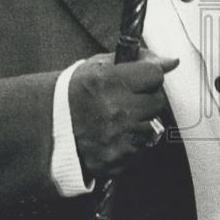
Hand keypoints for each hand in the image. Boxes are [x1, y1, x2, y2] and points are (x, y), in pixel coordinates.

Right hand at [68, 49, 177, 179]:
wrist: (49, 129)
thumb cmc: (76, 94)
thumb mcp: (98, 67)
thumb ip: (137, 61)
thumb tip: (171, 61)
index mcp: (109, 82)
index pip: (154, 74)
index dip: (148, 76)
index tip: (139, 80)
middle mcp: (115, 110)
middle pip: (157, 101)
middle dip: (145, 100)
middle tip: (126, 101)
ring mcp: (118, 137)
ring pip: (152, 126)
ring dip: (140, 123)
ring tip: (117, 120)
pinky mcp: (118, 159)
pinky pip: (142, 148)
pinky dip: (133, 143)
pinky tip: (114, 136)